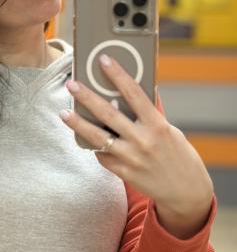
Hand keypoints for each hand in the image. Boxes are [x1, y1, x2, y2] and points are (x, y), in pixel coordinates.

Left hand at [60, 54, 213, 215]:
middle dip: (87, 97)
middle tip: (71, 84)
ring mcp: (131, 158)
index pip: (134, 93)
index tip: (103, 61)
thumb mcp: (168, 130)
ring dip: (78, 124)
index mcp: (157, 125)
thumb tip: (126, 97)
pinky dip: (95, 147)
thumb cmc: (178, 154)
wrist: (186, 191)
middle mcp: (143, 140)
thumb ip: (148, 116)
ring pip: (97, 137)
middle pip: (108, 114)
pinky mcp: (123, 172)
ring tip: (64, 112)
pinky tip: (86, 138)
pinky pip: (102, 156)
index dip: (117, 75)